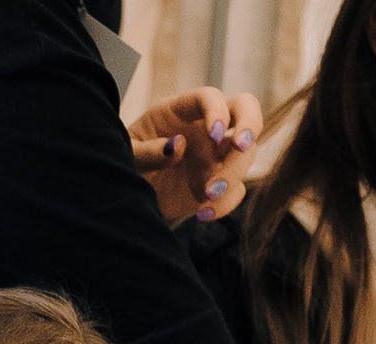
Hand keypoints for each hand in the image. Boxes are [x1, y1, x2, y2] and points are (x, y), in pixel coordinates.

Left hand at [128, 87, 263, 223]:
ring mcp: (215, 154)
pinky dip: (225, 204)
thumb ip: (147, 152)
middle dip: (251, 125)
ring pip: (246, 153)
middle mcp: (204, 127)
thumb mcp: (127, 155)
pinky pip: (236, 189)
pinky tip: (202, 214)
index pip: (209, 97)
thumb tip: (177, 146)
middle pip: (245, 109)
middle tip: (242, 148)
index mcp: (180, 111)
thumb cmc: (124, 162)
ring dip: (233, 175)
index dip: (218, 110)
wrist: (127, 194)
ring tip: (206, 196)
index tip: (214, 134)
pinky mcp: (218, 182)